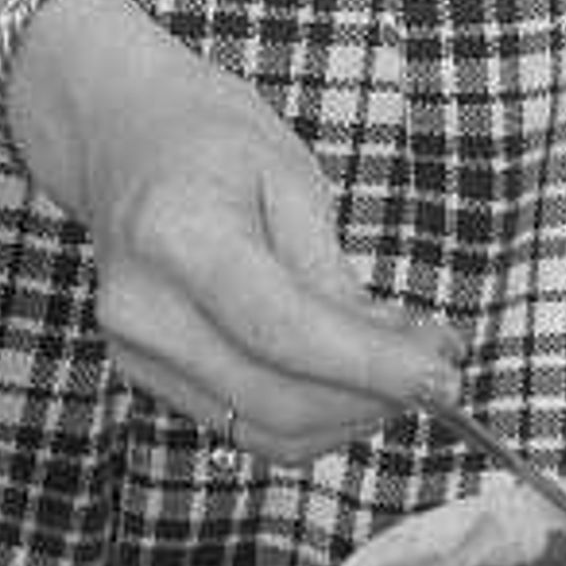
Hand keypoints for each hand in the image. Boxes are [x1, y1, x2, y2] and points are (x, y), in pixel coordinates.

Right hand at [11, 0, 462, 463]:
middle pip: (277, 398)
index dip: (374, 368)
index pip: (286, 332)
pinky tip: (349, 377)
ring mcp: (134, 350)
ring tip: (397, 370)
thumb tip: (406, 360)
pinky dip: (311, 415)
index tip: (445, 376)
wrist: (121, 136)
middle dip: (372, 400)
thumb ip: (338, 279)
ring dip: (349, 417)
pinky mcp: (144, 374)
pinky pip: (243, 423)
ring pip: (265, 429)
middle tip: (436, 372)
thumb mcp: (292, 180)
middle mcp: (142, 307)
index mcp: (178, 236)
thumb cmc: (210, 140)